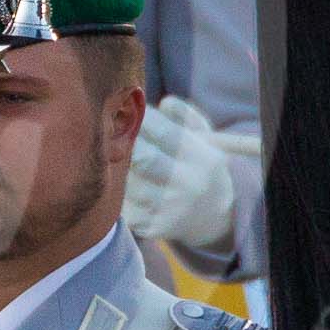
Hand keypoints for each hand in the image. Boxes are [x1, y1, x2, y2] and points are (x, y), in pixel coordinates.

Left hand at [126, 96, 236, 252]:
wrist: (214, 217)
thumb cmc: (200, 165)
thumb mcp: (205, 138)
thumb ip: (185, 115)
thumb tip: (163, 103)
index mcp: (201, 159)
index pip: (164, 133)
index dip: (142, 119)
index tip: (131, 112)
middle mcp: (187, 186)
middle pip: (142, 158)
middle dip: (125, 143)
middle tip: (115, 135)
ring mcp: (168, 209)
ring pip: (127, 181)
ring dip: (118, 168)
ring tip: (117, 159)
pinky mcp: (150, 226)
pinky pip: (121, 203)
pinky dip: (117, 190)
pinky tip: (121, 184)